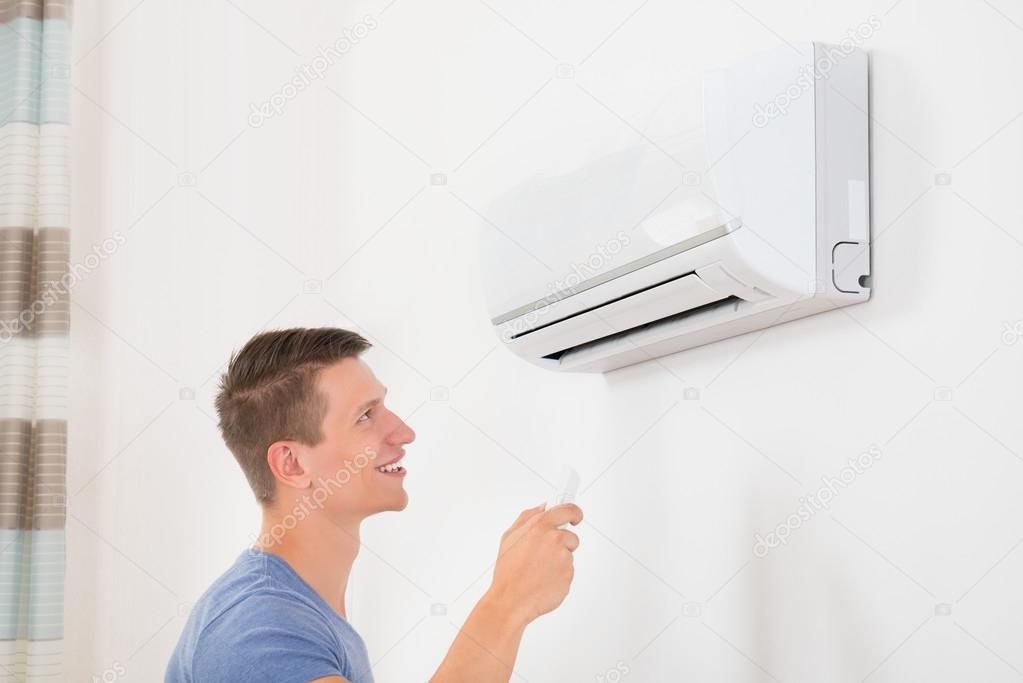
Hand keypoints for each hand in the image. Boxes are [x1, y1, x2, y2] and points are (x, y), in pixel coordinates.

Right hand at [487, 502, 583, 624]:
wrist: (511, 600)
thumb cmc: (508, 572)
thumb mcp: (509, 537)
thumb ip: (527, 517)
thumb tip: (542, 507)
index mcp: (540, 526)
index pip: (568, 509)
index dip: (574, 513)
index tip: (575, 516)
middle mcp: (554, 539)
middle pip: (571, 536)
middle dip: (562, 543)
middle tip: (546, 553)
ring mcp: (563, 558)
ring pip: (568, 556)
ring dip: (558, 561)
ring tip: (539, 570)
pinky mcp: (568, 575)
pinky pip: (567, 572)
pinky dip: (558, 576)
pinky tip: (543, 580)